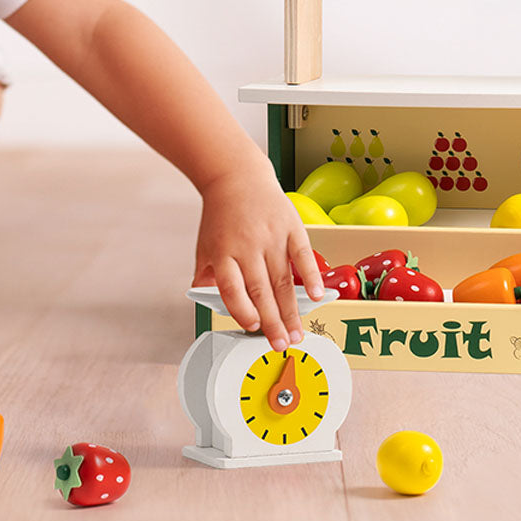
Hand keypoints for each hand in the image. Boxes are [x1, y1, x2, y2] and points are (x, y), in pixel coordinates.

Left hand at [192, 166, 325, 351]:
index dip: (242, 309)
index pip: (232, 287)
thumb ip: (205, 278)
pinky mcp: (291, 226)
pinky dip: (310, 277)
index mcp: (222, 252)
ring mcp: (271, 235)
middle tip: (282, 345)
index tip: (252, 327)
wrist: (236, 176)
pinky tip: (315, 296)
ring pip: (282, 279)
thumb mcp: (204, 246)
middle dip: (272, 321)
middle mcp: (247, 245)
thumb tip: (208, 304)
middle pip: (260, 289)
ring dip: (291, 310)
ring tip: (297, 333)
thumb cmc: (220, 217)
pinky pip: (302, 255)